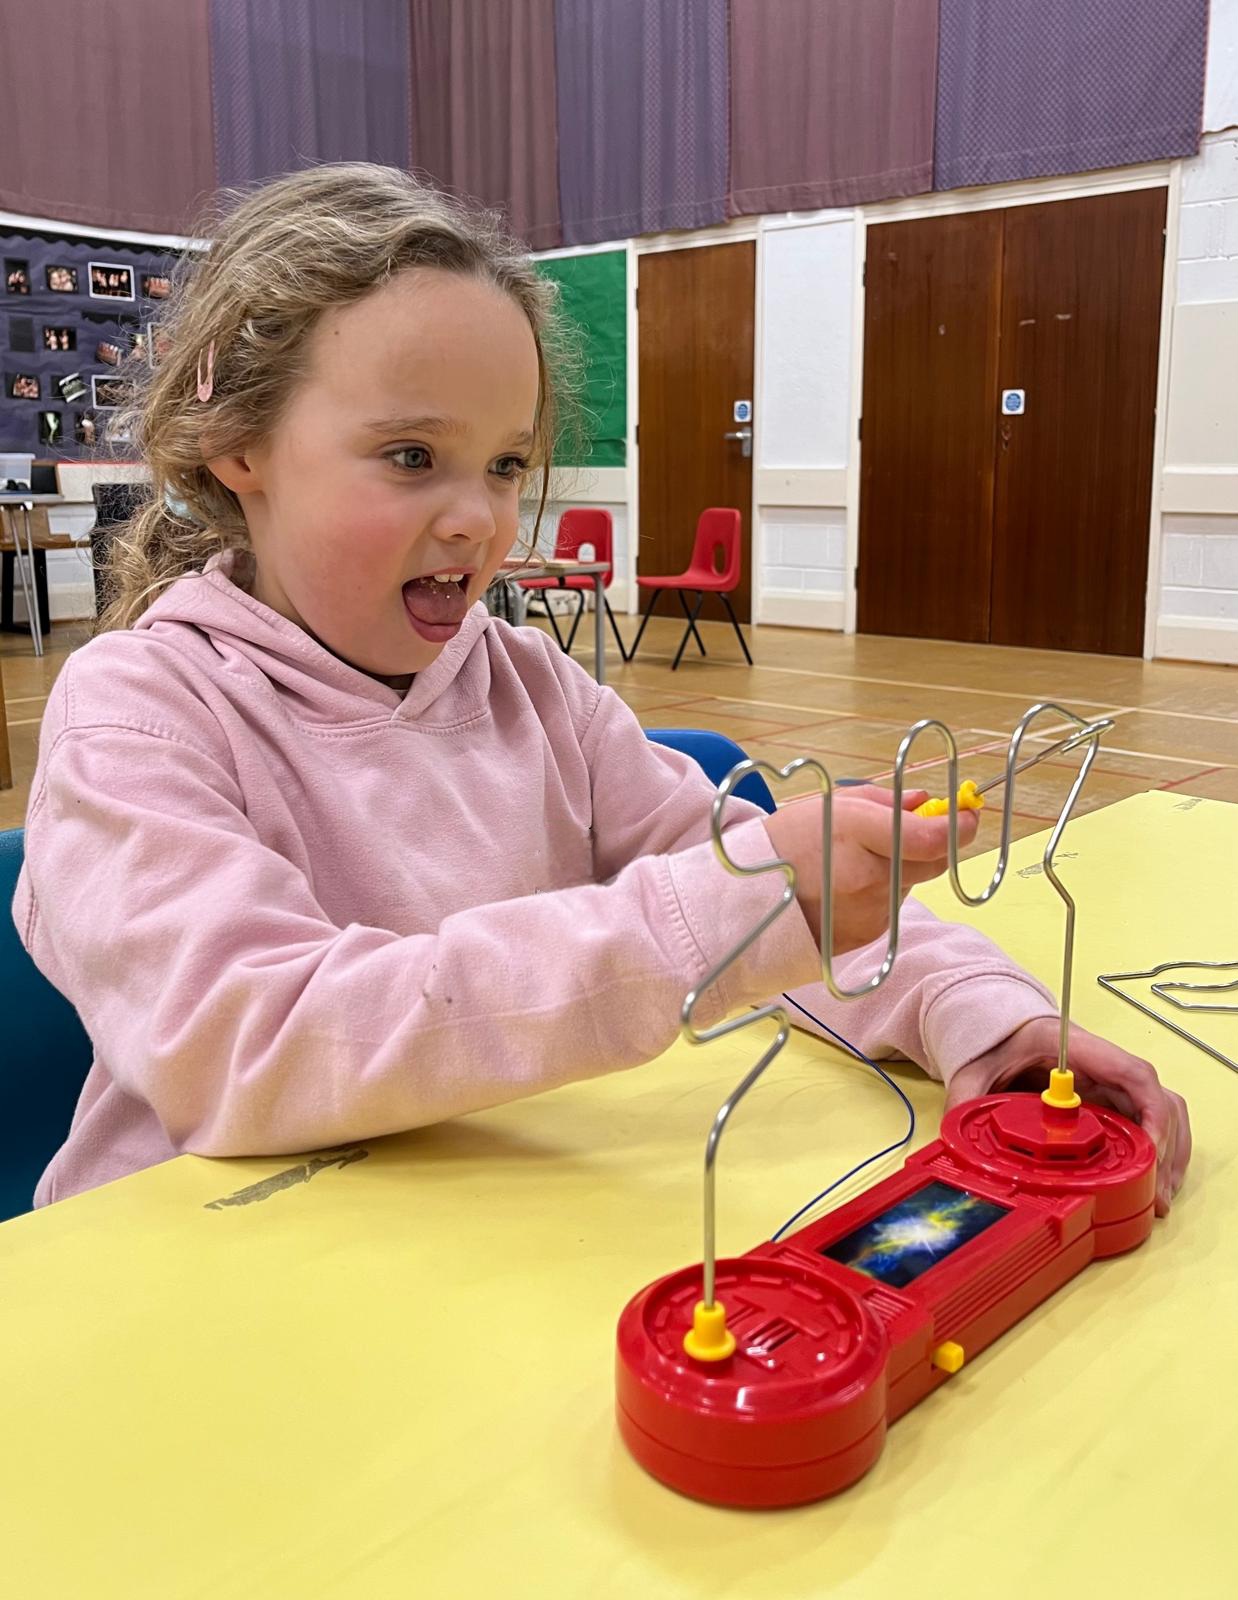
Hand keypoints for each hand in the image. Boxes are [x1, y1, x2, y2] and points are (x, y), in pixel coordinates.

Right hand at [764, 786, 979, 954]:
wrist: (747, 900)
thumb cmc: (786, 843)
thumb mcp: (830, 805)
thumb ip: (884, 801)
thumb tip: (927, 801)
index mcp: (856, 832)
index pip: (931, 837)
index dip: (960, 826)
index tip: (969, 814)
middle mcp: (868, 875)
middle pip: (931, 861)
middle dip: (930, 844)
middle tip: (914, 830)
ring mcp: (870, 909)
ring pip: (912, 883)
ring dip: (901, 868)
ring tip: (857, 861)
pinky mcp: (869, 934)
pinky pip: (893, 905)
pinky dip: (883, 892)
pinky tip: (849, 886)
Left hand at [944, 1016, 1190, 1214]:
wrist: (998, 1026)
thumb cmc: (995, 1040)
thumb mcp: (975, 1068)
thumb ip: (967, 1100)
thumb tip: (956, 1142)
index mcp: (1076, 1049)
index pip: (1131, 1072)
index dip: (1150, 1111)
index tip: (1150, 1149)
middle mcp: (1104, 1064)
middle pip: (1156, 1099)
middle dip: (1163, 1147)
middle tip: (1156, 1191)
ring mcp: (1110, 1082)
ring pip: (1161, 1111)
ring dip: (1167, 1152)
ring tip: (1159, 1196)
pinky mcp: (1110, 1098)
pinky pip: (1148, 1120)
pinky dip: (1158, 1150)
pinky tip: (1152, 1180)